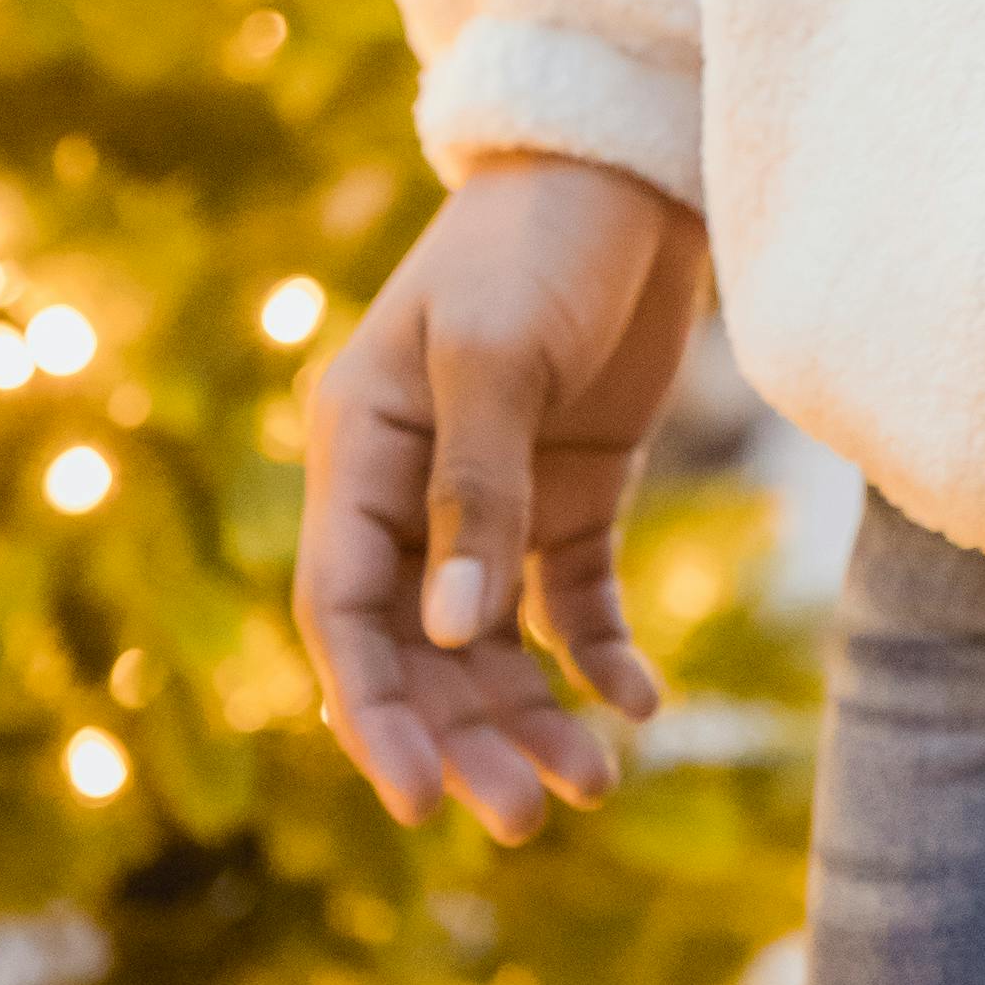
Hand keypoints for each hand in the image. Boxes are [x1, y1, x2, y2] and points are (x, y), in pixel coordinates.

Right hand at [293, 157, 706, 841]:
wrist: (632, 164)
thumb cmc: (539, 237)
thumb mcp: (498, 352)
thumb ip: (478, 489)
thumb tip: (457, 635)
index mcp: (358, 449)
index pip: (344, 611)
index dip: (374, 710)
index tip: (420, 799)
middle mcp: (410, 487)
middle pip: (421, 650)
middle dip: (466, 739)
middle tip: (527, 820)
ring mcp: (492, 495)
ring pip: (492, 644)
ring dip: (532, 717)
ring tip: (594, 783)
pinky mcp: (572, 490)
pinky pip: (569, 602)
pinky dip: (598, 658)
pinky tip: (640, 706)